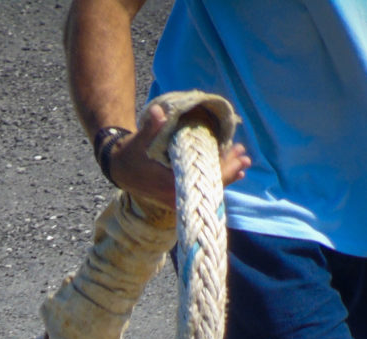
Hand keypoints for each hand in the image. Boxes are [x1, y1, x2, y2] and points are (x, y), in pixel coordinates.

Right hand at [107, 103, 249, 208]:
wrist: (120, 169)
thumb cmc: (131, 153)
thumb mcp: (139, 140)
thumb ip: (151, 128)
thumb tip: (158, 112)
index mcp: (169, 184)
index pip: (203, 178)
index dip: (223, 167)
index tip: (237, 155)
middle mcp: (176, 196)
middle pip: (210, 186)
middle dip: (230, 171)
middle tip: (245, 158)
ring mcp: (178, 197)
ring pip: (208, 189)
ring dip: (227, 175)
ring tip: (243, 163)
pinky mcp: (180, 195)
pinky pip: (203, 190)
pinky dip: (218, 180)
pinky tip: (233, 173)